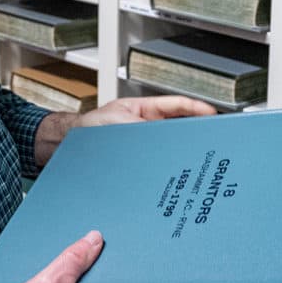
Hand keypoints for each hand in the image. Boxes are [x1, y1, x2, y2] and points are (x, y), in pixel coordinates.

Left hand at [33, 94, 216, 166]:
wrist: (69, 146)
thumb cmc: (90, 129)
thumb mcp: (120, 121)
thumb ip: (144, 126)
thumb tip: (165, 135)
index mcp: (146, 110)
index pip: (178, 106)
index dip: (197, 109)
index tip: (213, 115)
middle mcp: (148, 128)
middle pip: (179, 130)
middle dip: (195, 135)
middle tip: (212, 140)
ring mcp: (145, 146)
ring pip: (170, 149)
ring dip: (182, 155)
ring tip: (197, 160)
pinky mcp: (140, 164)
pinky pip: (158, 165)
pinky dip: (168, 169)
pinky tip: (176, 176)